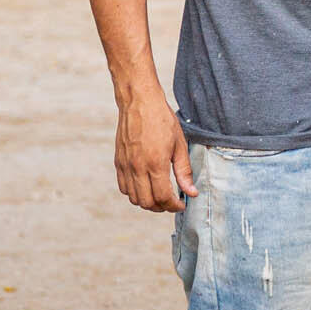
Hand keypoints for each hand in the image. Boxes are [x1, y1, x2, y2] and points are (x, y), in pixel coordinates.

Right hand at [113, 91, 192, 212]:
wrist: (139, 102)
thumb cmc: (162, 120)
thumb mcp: (179, 145)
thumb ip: (184, 171)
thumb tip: (191, 193)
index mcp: (155, 163)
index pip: (163, 197)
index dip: (174, 206)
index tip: (182, 204)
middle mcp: (138, 167)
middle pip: (147, 202)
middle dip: (161, 207)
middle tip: (171, 201)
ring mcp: (126, 165)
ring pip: (133, 198)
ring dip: (147, 202)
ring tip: (159, 196)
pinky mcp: (118, 162)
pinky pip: (123, 187)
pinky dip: (134, 193)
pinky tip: (145, 186)